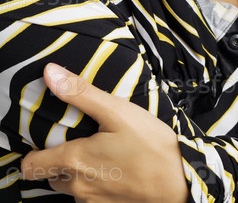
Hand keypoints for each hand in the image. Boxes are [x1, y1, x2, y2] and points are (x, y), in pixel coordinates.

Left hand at [21, 63, 187, 202]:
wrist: (181, 184)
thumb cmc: (151, 146)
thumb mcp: (117, 111)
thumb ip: (80, 93)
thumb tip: (50, 73)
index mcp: (73, 161)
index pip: (31, 166)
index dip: (36, 150)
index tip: (51, 135)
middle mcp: (77, 188)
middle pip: (51, 175)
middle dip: (59, 158)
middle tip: (83, 138)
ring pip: (71, 187)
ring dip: (79, 172)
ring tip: (104, 151)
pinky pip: (90, 196)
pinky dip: (97, 182)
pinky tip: (117, 167)